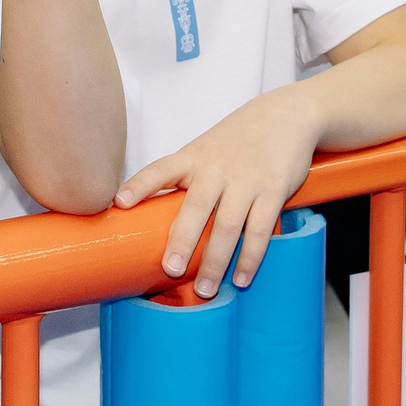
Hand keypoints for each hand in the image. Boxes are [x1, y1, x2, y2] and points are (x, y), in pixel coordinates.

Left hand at [110, 86, 320, 299]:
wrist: (286, 116)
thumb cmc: (236, 141)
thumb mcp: (204, 150)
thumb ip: (185, 179)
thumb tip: (154, 220)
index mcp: (192, 157)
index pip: (160, 170)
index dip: (139, 185)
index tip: (119, 202)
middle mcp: (216, 168)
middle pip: (196, 207)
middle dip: (182, 240)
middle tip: (169, 270)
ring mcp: (246, 180)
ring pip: (228, 226)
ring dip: (215, 261)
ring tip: (205, 290)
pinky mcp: (273, 190)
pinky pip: (259, 229)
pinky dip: (250, 257)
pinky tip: (241, 278)